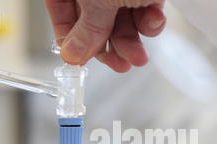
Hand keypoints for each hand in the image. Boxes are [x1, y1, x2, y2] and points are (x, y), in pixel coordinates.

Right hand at [45, 0, 165, 72]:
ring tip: (139, 57)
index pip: (61, 12)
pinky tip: (155, 21)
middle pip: (95, 20)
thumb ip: (87, 28)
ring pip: (122, 18)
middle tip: (120, 65)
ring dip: (132, 41)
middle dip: (110, 46)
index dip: (71, 39)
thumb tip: (73, 54)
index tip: (80, 60)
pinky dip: (150, 19)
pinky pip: (144, 6)